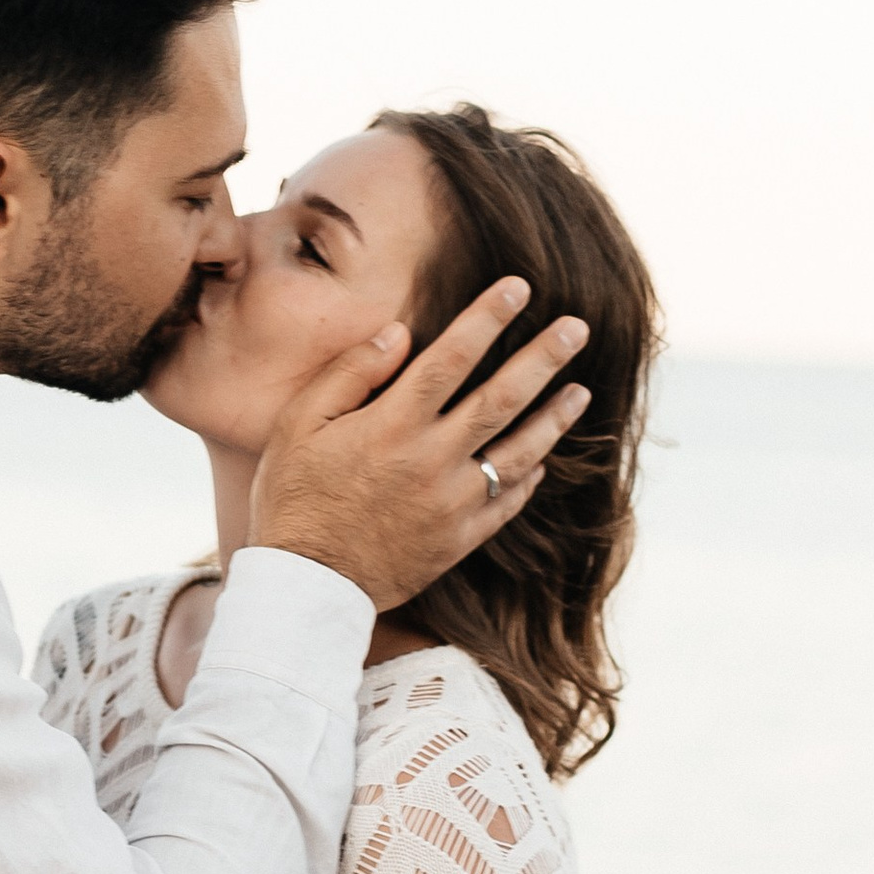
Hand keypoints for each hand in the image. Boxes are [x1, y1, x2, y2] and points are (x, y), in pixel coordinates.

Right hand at [246, 281, 591, 609]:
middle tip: (578, 327)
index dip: (488, 318)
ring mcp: (452, 502)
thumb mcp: (298, 425)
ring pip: (519, 451)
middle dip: (544, 358)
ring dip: (554, 417)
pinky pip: (508, 502)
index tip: (519, 287)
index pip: (452, 357)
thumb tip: (399, 332)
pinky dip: (530, 477)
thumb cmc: (292, 497)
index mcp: (392, 425)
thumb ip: (350, 374)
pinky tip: (545, 458)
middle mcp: (432, 459)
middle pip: (502, 398)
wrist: (306, 585)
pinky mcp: (459, 540)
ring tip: (580, 391)